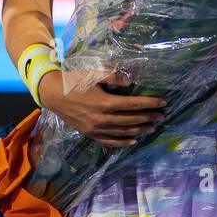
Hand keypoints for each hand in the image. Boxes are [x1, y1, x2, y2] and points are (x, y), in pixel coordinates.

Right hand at [37, 70, 166, 147]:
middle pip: (131, 119)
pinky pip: (109, 141)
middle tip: (162, 116)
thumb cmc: (74, 81)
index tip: (163, 103)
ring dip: (140, 130)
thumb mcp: (94, 74)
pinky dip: (122, 142)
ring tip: (152, 128)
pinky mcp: (90, 134)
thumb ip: (113, 76)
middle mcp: (102, 118)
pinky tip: (133, 141)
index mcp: (105, 102)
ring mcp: (96, 129)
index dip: (150, 104)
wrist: (53, 94)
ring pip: (123, 132)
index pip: (134, 104)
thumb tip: (131, 81)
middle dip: (148, 117)